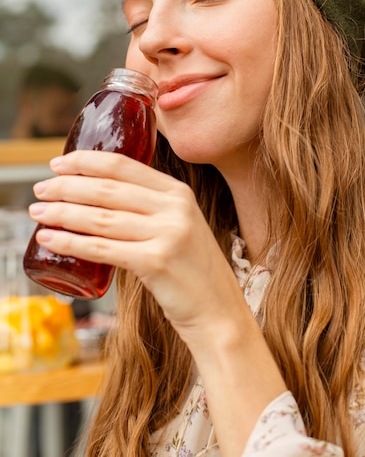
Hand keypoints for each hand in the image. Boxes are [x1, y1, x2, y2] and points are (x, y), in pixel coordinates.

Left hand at [28, 150, 249, 344]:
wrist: (218, 311)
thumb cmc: (191, 271)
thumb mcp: (179, 227)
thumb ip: (149, 210)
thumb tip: (96, 201)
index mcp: (178, 192)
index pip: (123, 165)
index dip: (85, 161)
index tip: (58, 163)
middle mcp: (174, 207)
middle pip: (107, 189)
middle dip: (66, 186)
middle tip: (40, 190)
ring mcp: (168, 234)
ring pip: (100, 218)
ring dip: (62, 213)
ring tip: (37, 214)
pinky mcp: (156, 262)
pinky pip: (101, 249)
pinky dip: (70, 243)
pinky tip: (49, 240)